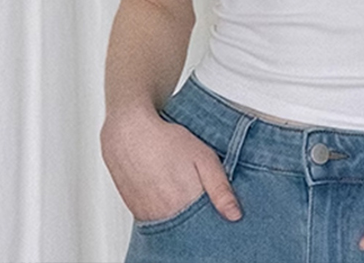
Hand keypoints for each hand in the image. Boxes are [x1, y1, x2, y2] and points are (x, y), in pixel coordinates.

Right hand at [100, 106, 242, 223]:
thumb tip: (235, 215)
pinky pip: (158, 222)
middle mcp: (166, 216)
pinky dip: (166, 214)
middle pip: (189, 230)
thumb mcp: (203, 157)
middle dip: (198, 218)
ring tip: (182, 191)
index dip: (215, 220)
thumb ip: (220, 187)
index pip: (207, 227)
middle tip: (199, 195)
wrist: (128, 134)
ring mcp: (150, 218)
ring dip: (181, 216)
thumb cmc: (166, 141)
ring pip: (173, 227)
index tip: (219, 211)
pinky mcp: (138, 215)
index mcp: (185, 203)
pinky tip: (169, 195)